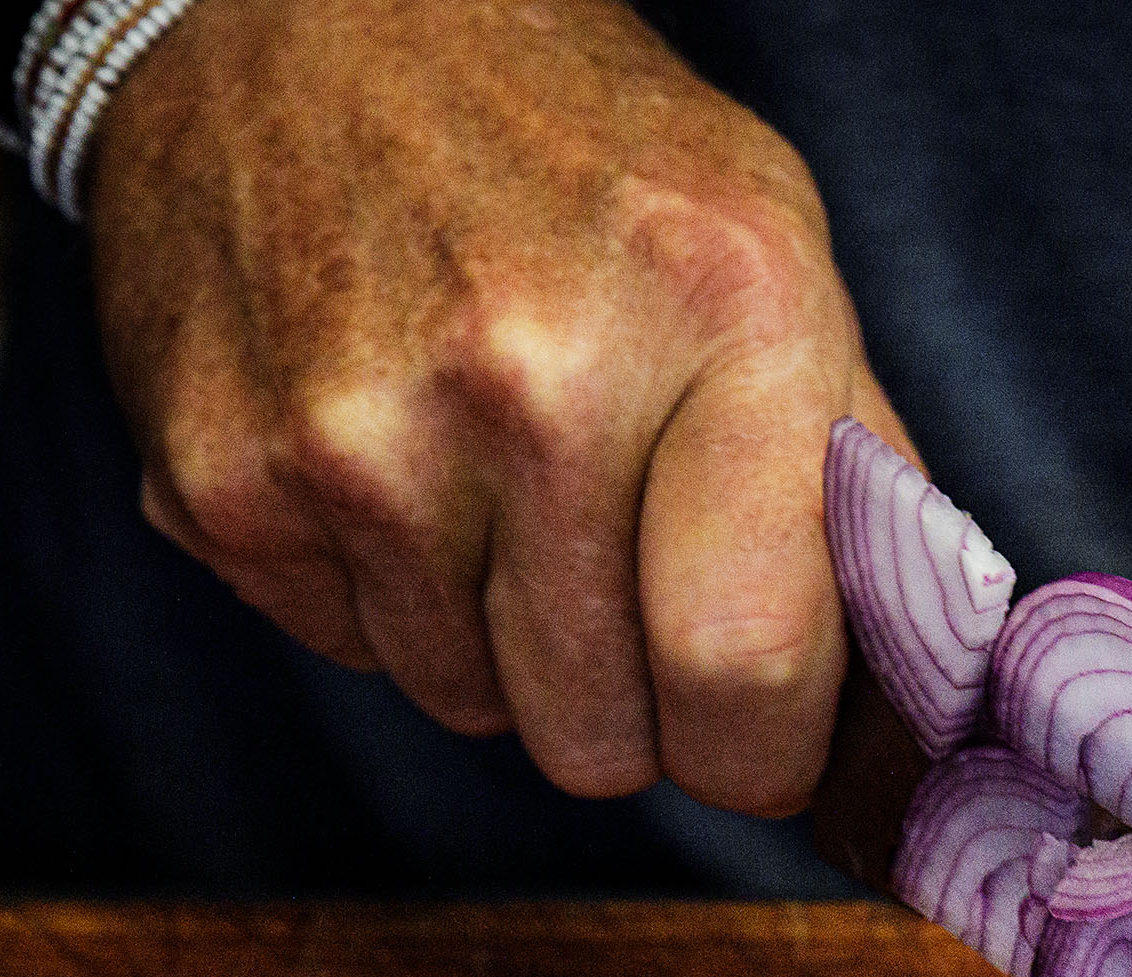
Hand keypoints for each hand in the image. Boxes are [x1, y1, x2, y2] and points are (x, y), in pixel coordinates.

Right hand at [88, 0, 904, 812]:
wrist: (296, 12)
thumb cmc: (576, 158)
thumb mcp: (772, 256)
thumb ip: (849, 484)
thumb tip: (909, 709)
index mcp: (719, 310)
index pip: (746, 668)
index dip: (764, 748)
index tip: (760, 730)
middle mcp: (534, 373)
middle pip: (603, 736)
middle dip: (631, 699)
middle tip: (618, 573)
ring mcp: (359, 434)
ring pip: (473, 710)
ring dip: (499, 640)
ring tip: (491, 474)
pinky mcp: (222, 480)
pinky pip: (352, 656)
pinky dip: (381, 593)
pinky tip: (388, 451)